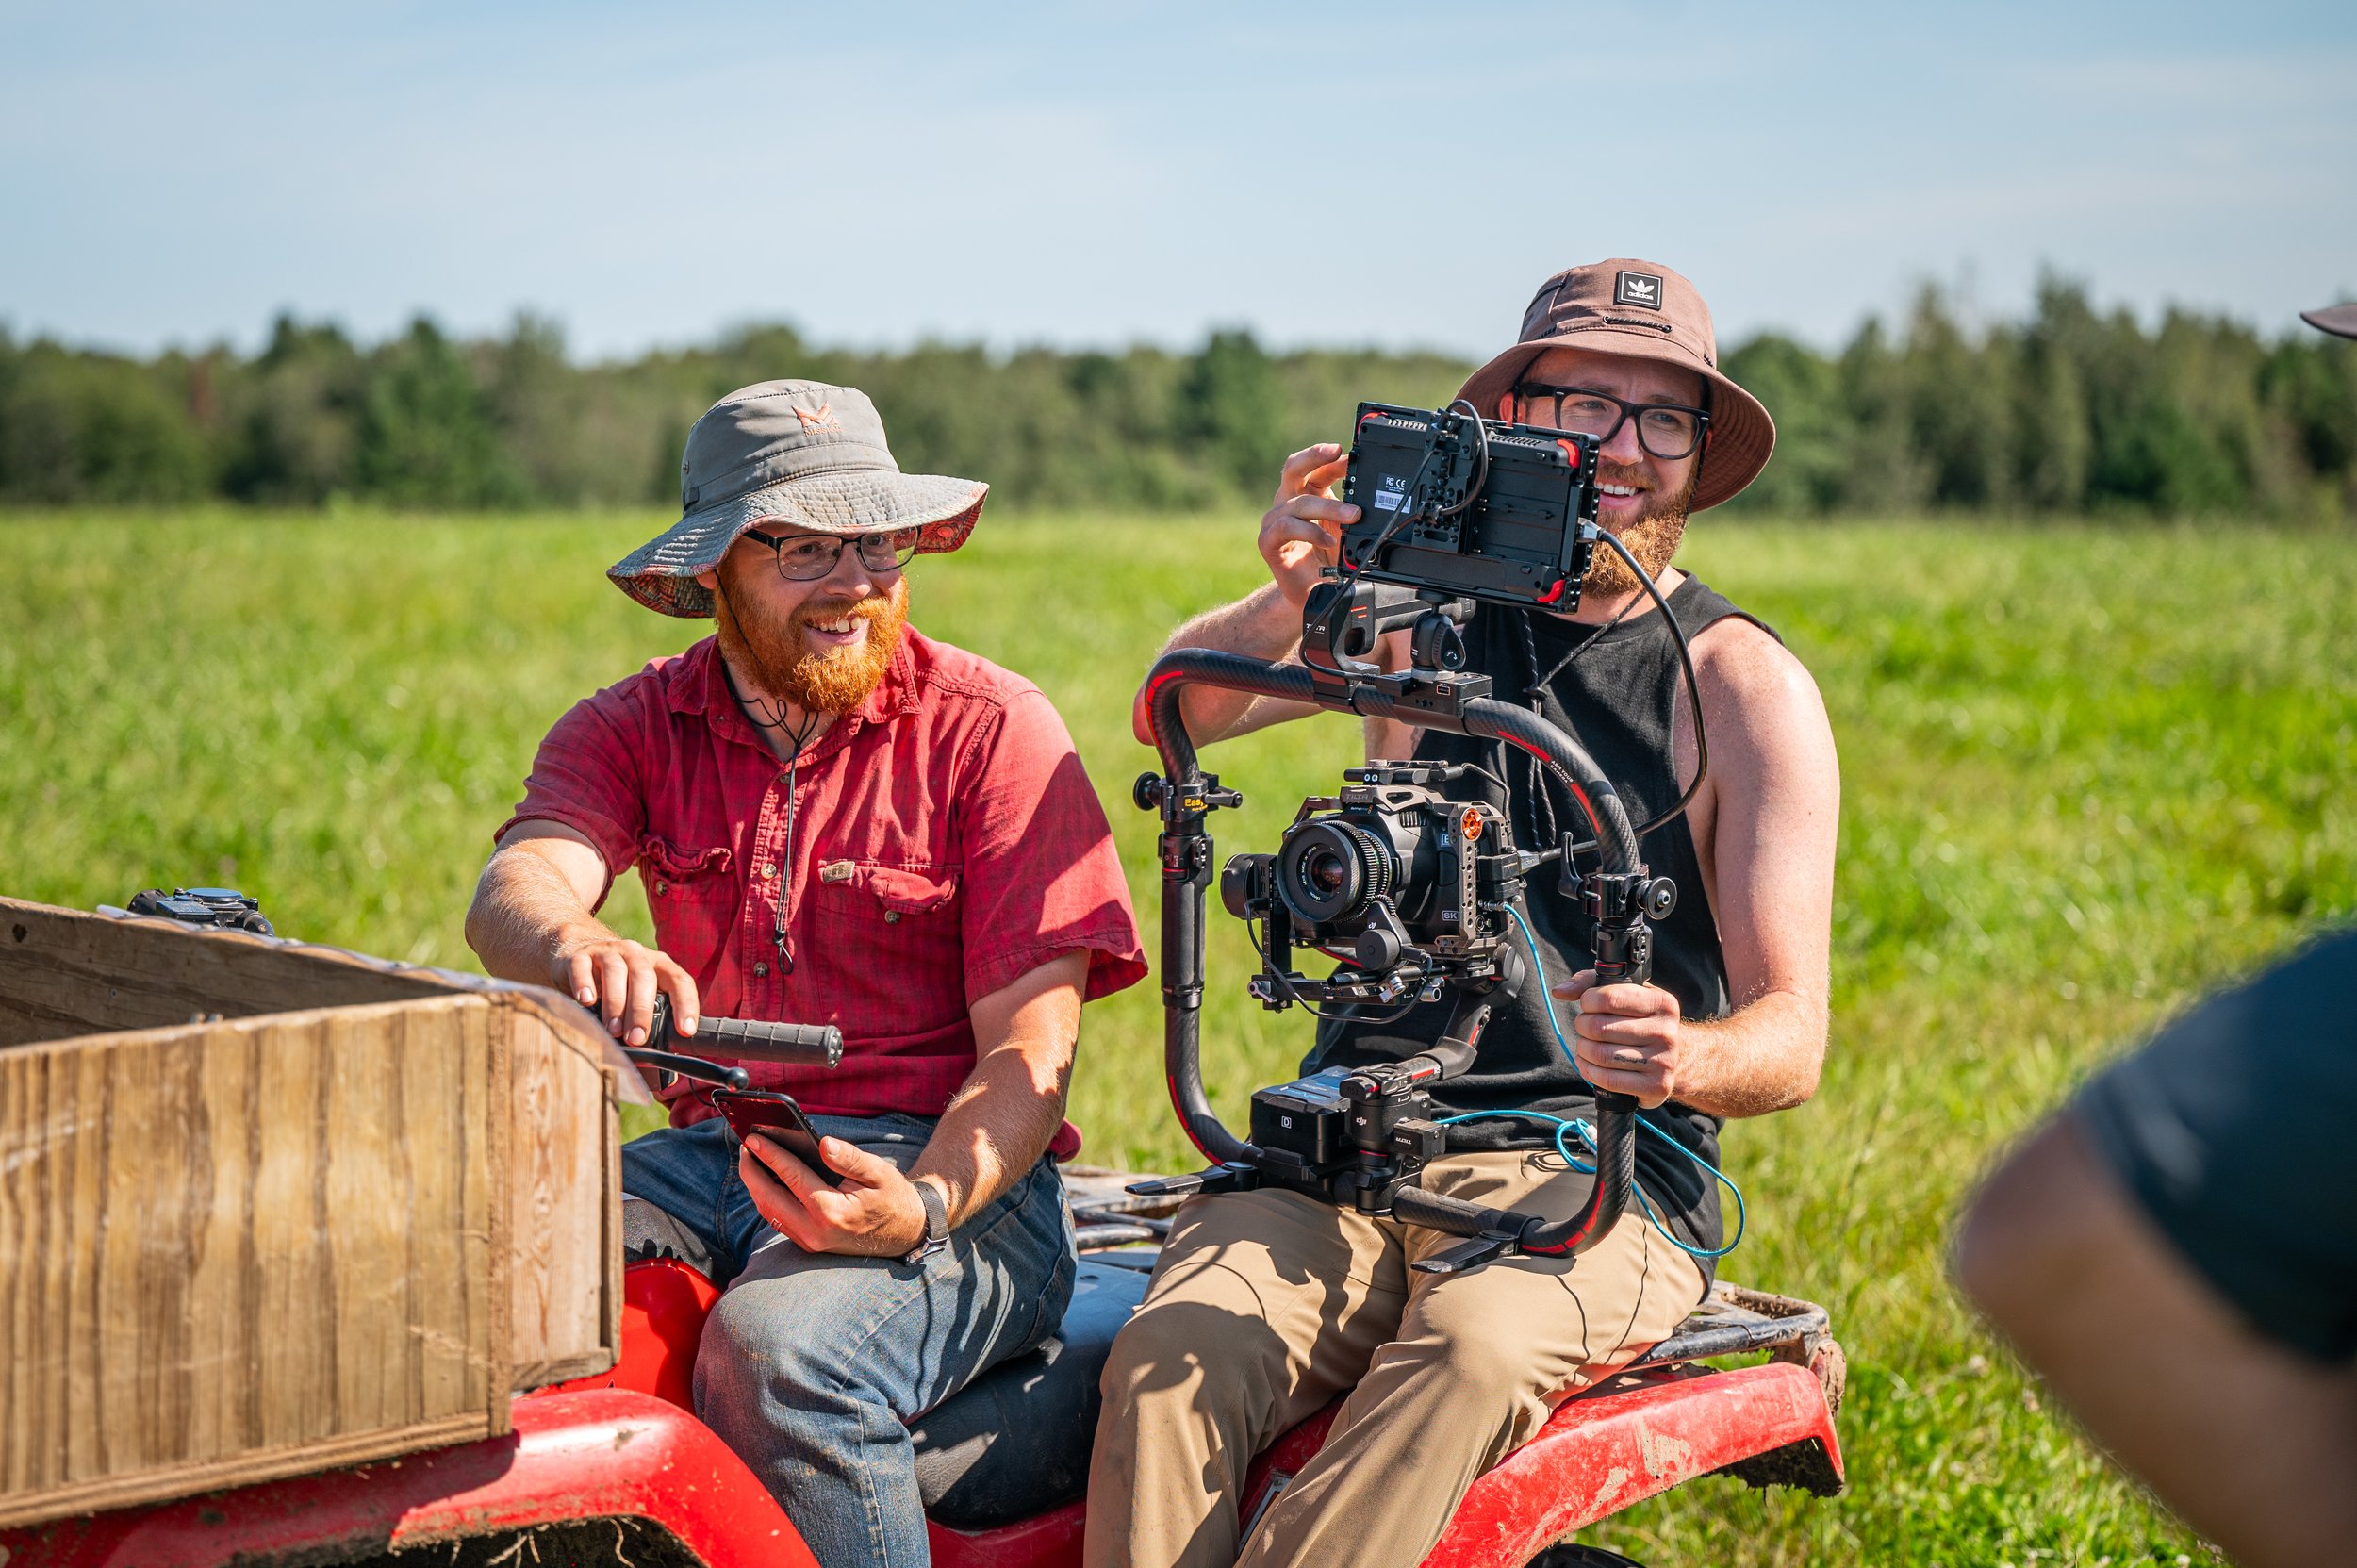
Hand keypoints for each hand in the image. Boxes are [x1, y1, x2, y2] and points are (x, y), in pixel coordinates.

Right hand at [549, 931, 698, 1051]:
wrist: (579, 949)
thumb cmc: (617, 982)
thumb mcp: (638, 994)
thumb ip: (651, 1019)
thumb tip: (661, 1069)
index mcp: (658, 965)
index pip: (680, 981)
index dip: (686, 1005)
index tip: (685, 1031)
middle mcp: (636, 955)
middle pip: (645, 978)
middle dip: (642, 1011)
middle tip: (637, 1039)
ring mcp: (608, 952)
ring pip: (615, 972)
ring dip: (616, 1004)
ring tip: (613, 1030)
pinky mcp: (580, 955)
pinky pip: (582, 967)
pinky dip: (584, 984)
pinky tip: (586, 1002)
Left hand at [739, 1134, 932, 1257]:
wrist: (906, 1232)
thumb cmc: (893, 1198)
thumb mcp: (879, 1171)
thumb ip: (849, 1157)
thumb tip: (822, 1144)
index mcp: (832, 1211)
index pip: (791, 1177)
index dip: (770, 1154)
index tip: (754, 1137)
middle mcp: (815, 1231)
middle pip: (769, 1198)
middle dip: (751, 1171)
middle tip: (745, 1145)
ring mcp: (810, 1242)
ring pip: (769, 1212)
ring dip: (756, 1186)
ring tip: (751, 1159)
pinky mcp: (809, 1244)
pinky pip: (778, 1220)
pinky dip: (767, 1199)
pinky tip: (765, 1180)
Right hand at [1259, 444, 1356, 606]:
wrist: (1312, 592)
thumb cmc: (1327, 559)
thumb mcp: (1346, 530)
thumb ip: (1352, 510)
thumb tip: (1375, 495)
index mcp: (1306, 493)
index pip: (1316, 467)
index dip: (1332, 458)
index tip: (1352, 453)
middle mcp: (1288, 502)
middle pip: (1294, 468)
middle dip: (1315, 456)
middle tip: (1338, 454)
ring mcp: (1275, 520)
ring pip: (1299, 502)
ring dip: (1329, 507)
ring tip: (1354, 517)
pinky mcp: (1268, 542)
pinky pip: (1287, 528)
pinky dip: (1310, 532)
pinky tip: (1327, 540)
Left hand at [1557, 969, 1682, 1107]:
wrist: (1677, 1058)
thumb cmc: (1641, 1021)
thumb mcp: (1625, 993)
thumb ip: (1590, 984)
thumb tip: (1560, 992)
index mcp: (1662, 1003)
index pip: (1609, 998)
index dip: (1588, 1001)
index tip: (1588, 1005)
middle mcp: (1667, 1032)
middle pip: (1599, 1028)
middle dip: (1582, 1026)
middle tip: (1585, 1028)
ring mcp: (1664, 1061)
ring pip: (1601, 1054)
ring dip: (1583, 1049)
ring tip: (1586, 1046)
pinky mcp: (1656, 1086)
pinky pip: (1608, 1080)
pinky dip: (1589, 1071)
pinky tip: (1589, 1064)